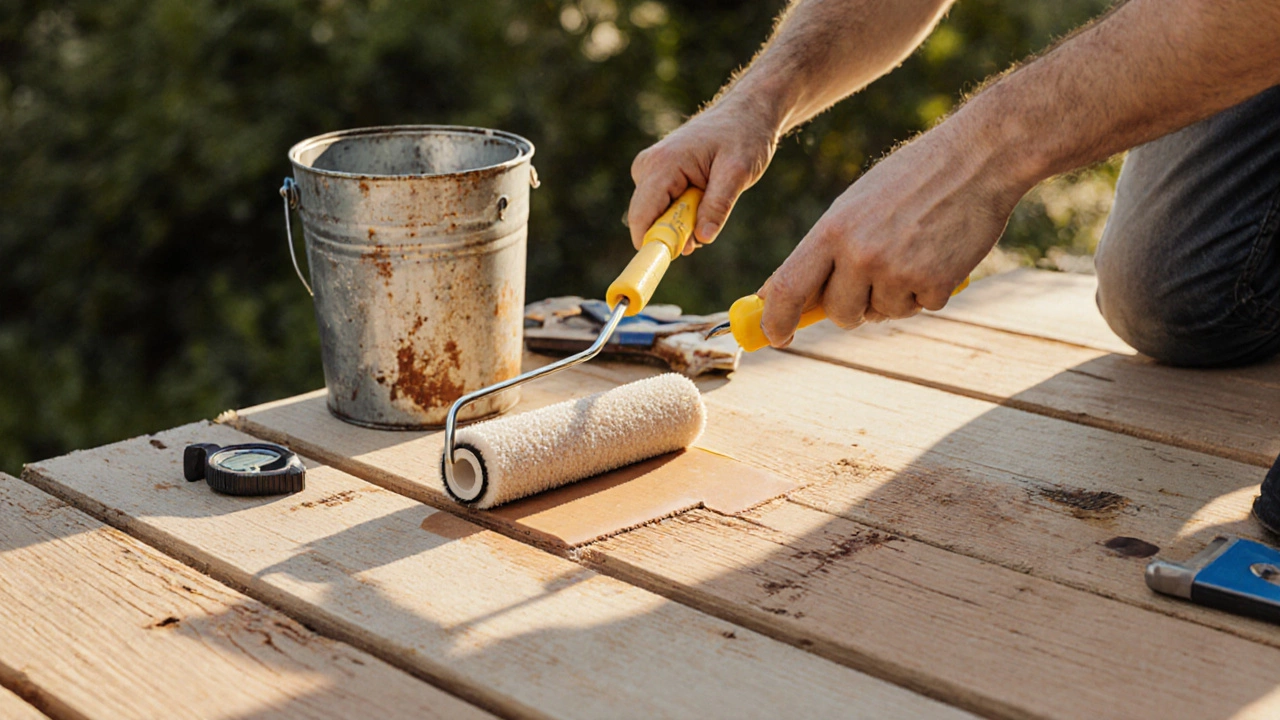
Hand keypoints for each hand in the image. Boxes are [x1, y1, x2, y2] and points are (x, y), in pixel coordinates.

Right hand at [628, 97, 779, 254]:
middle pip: (647, 220)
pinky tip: (703, 197)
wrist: (746, 113)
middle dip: (675, 234)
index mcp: (663, 164)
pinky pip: (662, 208)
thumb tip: (702, 239)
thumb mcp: (738, 171)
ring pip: (656, 216)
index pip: (642, 216)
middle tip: (706, 225)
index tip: (671, 261)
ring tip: (710, 199)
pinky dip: (683, 214)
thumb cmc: (744, 135)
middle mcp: (647, 166)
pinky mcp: (656, 176)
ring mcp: (649, 170)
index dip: (652, 245)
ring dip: (682, 223)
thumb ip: (719, 205)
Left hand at [758, 123, 1028, 346]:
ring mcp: (897, 271)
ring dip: (894, 296)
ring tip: (913, 250)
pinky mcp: (934, 284)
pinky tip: (939, 253)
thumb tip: (784, 296)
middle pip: (838, 313)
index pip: (787, 289)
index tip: (776, 337)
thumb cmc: (910, 180)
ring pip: (881, 313)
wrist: (977, 157)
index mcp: (832, 230)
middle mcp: (860, 254)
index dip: (775, 320)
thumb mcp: (854, 205)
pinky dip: (929, 290)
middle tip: (872, 279)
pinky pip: (920, 308)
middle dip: (851, 307)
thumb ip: (823, 251)